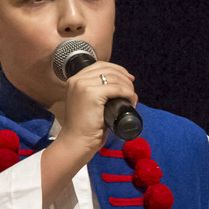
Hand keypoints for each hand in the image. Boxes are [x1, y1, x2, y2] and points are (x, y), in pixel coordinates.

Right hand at [42, 59, 137, 201]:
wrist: (76, 142)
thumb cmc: (84, 128)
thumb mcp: (88, 105)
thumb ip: (96, 94)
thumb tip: (117, 88)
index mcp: (74, 80)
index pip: (99, 65)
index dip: (117, 69)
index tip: (128, 78)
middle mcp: (77, 80)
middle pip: (107, 69)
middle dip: (124, 76)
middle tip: (133, 88)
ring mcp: (83, 86)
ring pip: (113, 78)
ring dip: (128, 86)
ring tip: (133, 98)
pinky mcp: (91, 94)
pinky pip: (116, 88)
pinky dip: (127, 93)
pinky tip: (132, 100)